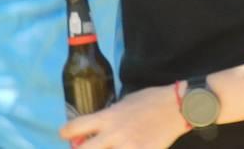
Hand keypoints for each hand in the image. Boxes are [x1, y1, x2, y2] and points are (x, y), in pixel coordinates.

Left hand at [58, 84, 187, 148]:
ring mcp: (127, 146)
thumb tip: (99, 125)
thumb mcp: (126, 101)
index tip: (65, 135)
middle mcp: (113, 134)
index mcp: (108, 117)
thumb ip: (110, 115)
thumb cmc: (152, 100)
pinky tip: (129, 148)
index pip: (75, 127)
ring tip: (110, 146)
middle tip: (83, 148)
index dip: (66, 132)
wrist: (177, 107)